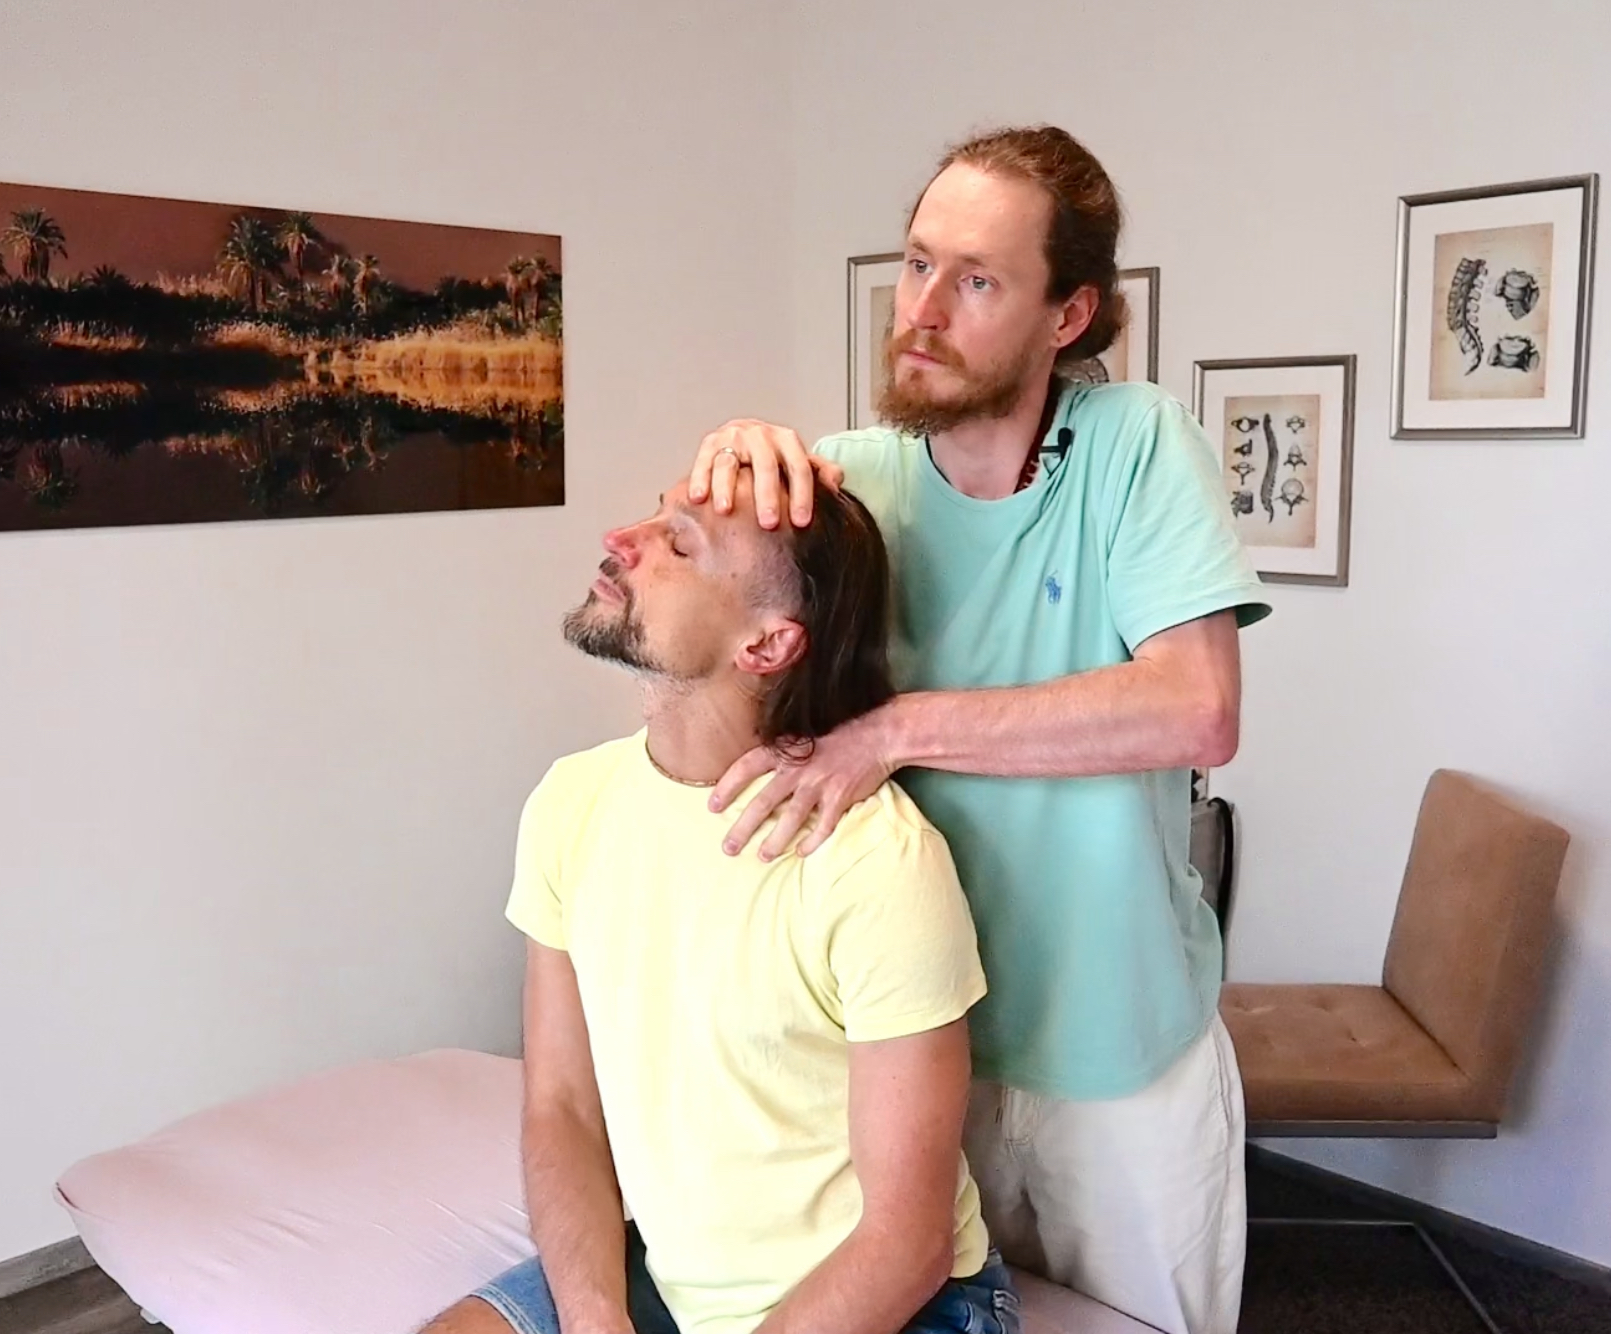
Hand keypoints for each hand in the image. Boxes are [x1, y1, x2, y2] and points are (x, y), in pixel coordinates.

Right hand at [689, 418, 844, 528]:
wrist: (745, 435)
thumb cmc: (775, 456)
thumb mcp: (798, 461)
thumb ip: (819, 471)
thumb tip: (835, 481)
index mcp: (787, 440)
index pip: (799, 467)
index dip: (802, 495)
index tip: (801, 522)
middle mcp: (761, 436)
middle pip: (765, 466)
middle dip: (767, 496)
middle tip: (769, 523)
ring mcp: (734, 437)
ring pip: (729, 462)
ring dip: (726, 487)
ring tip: (725, 510)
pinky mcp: (711, 443)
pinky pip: (704, 461)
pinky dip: (699, 479)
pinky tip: (698, 498)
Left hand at [711, 707, 897, 858]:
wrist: (881, 732)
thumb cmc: (843, 727)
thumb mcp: (806, 729)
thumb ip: (785, 746)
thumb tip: (761, 760)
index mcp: (786, 749)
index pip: (746, 767)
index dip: (727, 787)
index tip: (712, 806)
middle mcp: (798, 769)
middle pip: (762, 803)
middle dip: (742, 829)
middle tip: (728, 848)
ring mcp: (819, 785)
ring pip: (790, 820)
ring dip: (774, 841)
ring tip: (762, 856)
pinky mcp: (840, 798)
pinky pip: (823, 827)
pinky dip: (812, 843)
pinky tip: (801, 853)